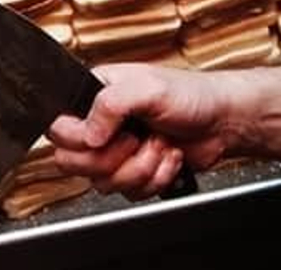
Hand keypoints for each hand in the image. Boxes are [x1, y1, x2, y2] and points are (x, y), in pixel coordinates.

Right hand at [48, 63, 236, 199]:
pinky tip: (168, 157)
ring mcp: (118, 151)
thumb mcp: (147, 87)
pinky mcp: (135, 172)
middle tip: (135, 140)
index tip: (106, 134)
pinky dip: (154, 178)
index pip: (59, 128)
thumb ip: (110, 104)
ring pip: (104, 182)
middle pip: (74, 162)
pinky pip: (129, 192)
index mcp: (96, 95)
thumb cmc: (190, 94)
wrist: (222, 122)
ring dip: (140, 167)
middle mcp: (102, 124)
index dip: (79, 138)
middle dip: (112, 158)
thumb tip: (87, 133)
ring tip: (159, 145)